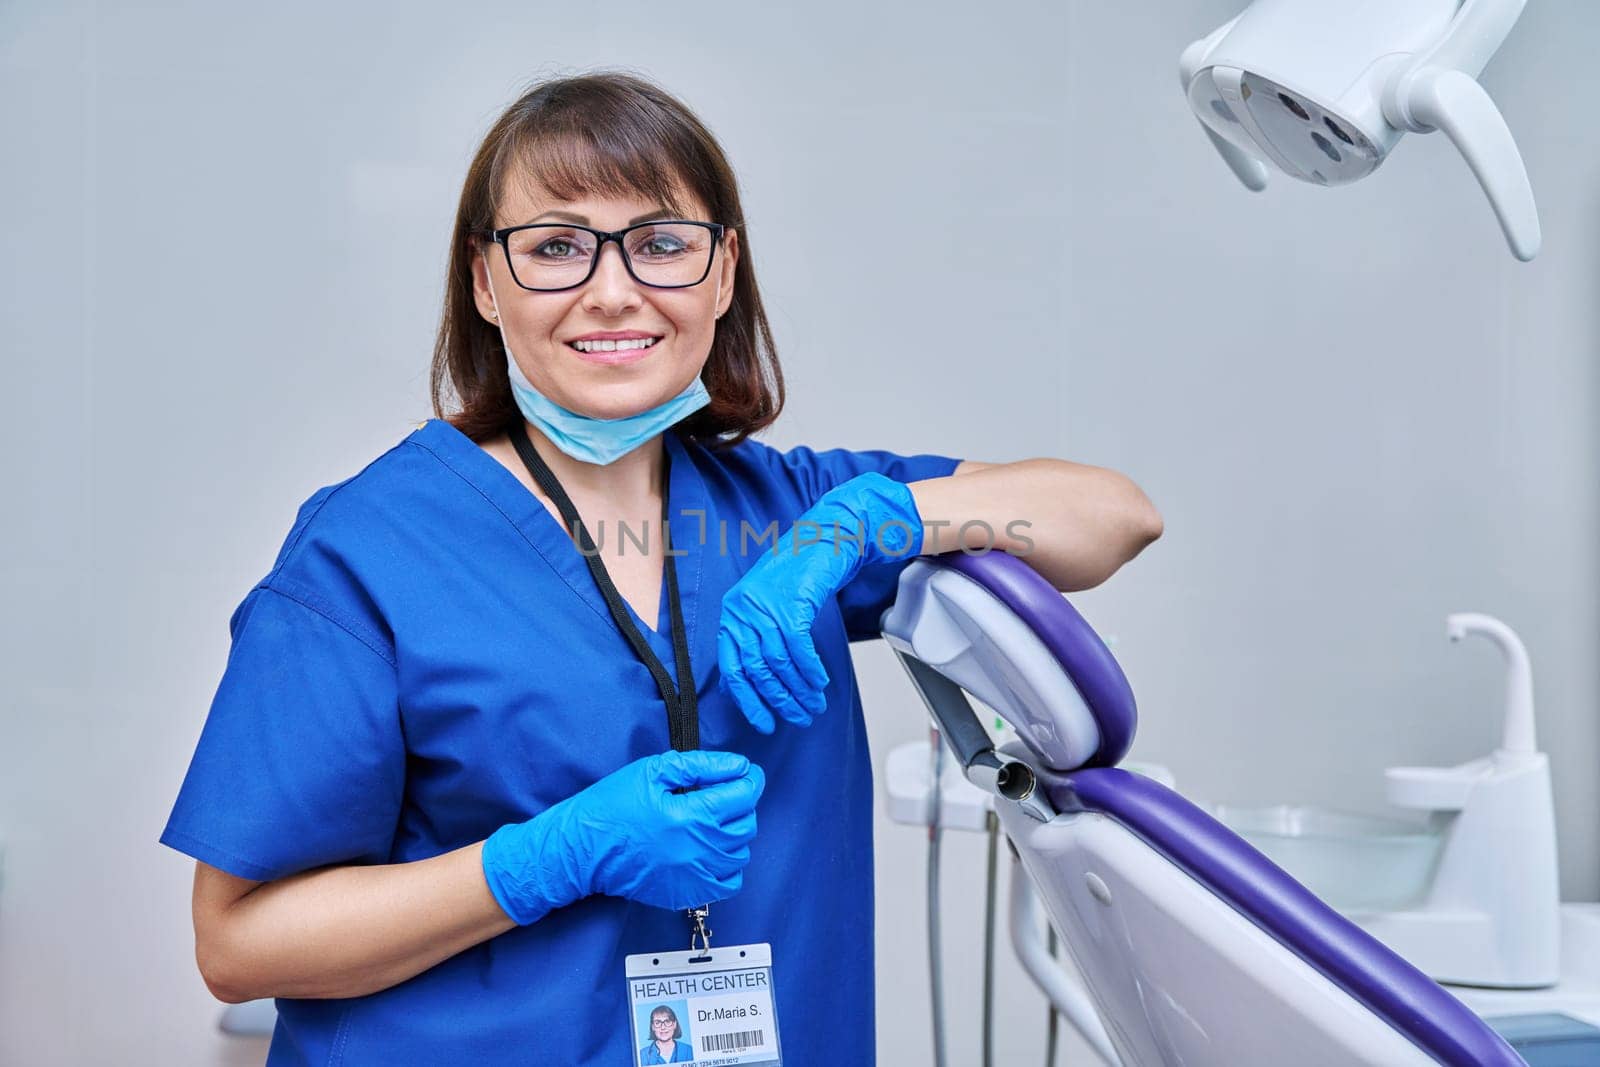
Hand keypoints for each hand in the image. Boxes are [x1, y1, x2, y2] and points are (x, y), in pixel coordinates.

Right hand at [481, 749, 764, 921]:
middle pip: (746, 824)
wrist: (581, 851)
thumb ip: (700, 765)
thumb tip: (737, 765)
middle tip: (722, 793)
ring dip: (735, 833)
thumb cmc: (611, 807)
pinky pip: (730, 884)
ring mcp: (695, 877)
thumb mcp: (652, 772)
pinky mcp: (687, 894)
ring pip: (741, 853)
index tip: (746, 772)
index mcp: (691, 815)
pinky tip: (711, 850)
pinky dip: (729, 866)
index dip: (751, 779)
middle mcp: (699, 850)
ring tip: (712, 820)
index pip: (744, 795)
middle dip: (742, 803)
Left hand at [718, 472, 924, 732]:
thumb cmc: (796, 575)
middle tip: (798, 717)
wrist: (825, 539)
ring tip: (813, 704)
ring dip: (799, 690)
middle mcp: (743, 609)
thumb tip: (740, 685)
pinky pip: (798, 648)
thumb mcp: (765, 607)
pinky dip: (810, 670)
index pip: (732, 668)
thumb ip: (752, 641)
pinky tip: (819, 682)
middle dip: (779, 700)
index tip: (764, 722)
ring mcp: (765, 604)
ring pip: (779, 662)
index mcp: (732, 613)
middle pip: (757, 669)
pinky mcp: (791, 601)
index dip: (749, 700)